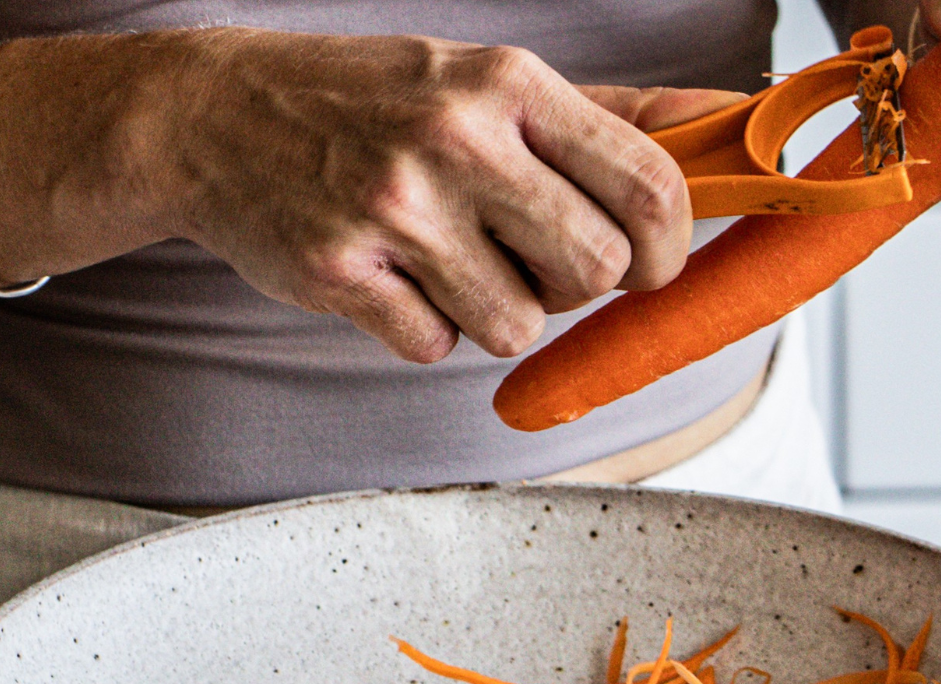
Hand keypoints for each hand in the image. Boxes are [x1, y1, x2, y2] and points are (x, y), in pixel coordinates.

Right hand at [151, 30, 738, 362]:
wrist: (211, 114)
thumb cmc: (373, 99)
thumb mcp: (487, 80)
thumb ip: (608, 119)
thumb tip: (729, 123)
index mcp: (510, 84)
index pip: (650, 186)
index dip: (671, 247)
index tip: (652, 263)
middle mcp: (456, 138)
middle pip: (597, 270)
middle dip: (580, 288)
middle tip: (536, 263)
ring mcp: (393, 208)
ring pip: (518, 326)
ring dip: (497, 313)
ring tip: (448, 260)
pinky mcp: (340, 272)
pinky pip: (435, 346)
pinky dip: (424, 328)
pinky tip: (390, 276)